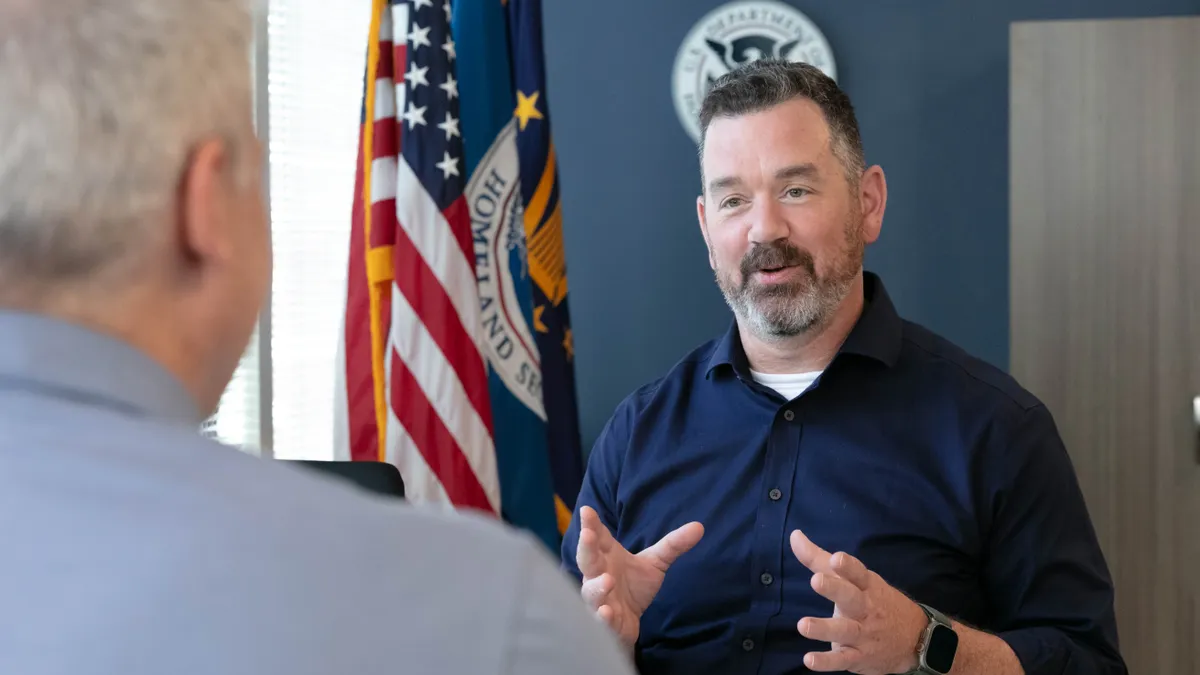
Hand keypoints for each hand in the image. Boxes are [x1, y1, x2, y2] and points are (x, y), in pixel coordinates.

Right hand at [576, 506, 703, 647]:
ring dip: (596, 587)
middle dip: (586, 548)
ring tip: (608, 581)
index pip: (597, 537)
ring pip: (591, 592)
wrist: (629, 621)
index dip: (591, 523)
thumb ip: (673, 545)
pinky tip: (607, 613)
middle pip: (587, 560)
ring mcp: (599, 599)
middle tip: (587, 534)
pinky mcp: (605, 622)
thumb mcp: (655, 563)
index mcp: (607, 556)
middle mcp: (598, 575)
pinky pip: (600, 620)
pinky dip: (602, 617)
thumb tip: (699, 527)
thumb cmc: (634, 586)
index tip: (587, 510)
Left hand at [790, 530, 928, 674]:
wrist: (916, 639)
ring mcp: (863, 634)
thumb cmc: (875, 601)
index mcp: (866, 586)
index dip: (848, 566)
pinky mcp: (858, 656)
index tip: (837, 558)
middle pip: (851, 597)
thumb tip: (794, 535)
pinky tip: (809, 660)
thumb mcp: (854, 578)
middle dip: (835, 589)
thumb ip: (819, 559)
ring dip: (824, 628)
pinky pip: (842, 659)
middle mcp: (865, 609)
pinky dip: (826, 661)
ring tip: (803, 625)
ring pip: (844, 630)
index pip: (858, 573)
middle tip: (816, 581)